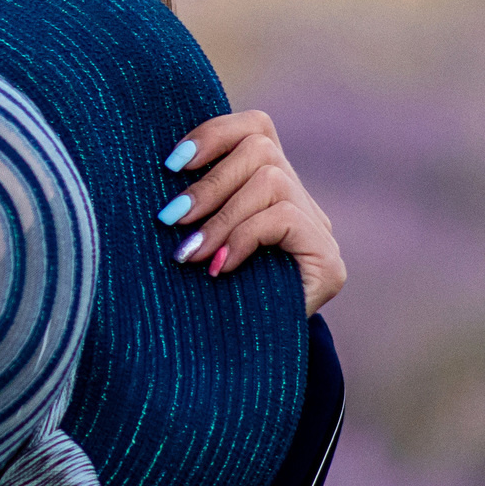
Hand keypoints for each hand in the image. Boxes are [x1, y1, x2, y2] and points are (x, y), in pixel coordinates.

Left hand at [157, 110, 345, 316]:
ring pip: (271, 181)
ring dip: (220, 215)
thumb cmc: (199, 289)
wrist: (238, 359)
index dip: (214, 133)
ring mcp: (318, 229)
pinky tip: (219, 267)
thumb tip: (155, 165)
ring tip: (188, 251)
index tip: (171, 163)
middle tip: (170, 218)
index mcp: (266, 183)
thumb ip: (188, 200)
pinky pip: (284, 219)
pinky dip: (243, 237)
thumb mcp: (189, 234)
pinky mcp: (329, 260)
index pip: (256, 126)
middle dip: (208, 182)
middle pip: (262, 148)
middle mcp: (299, 198)